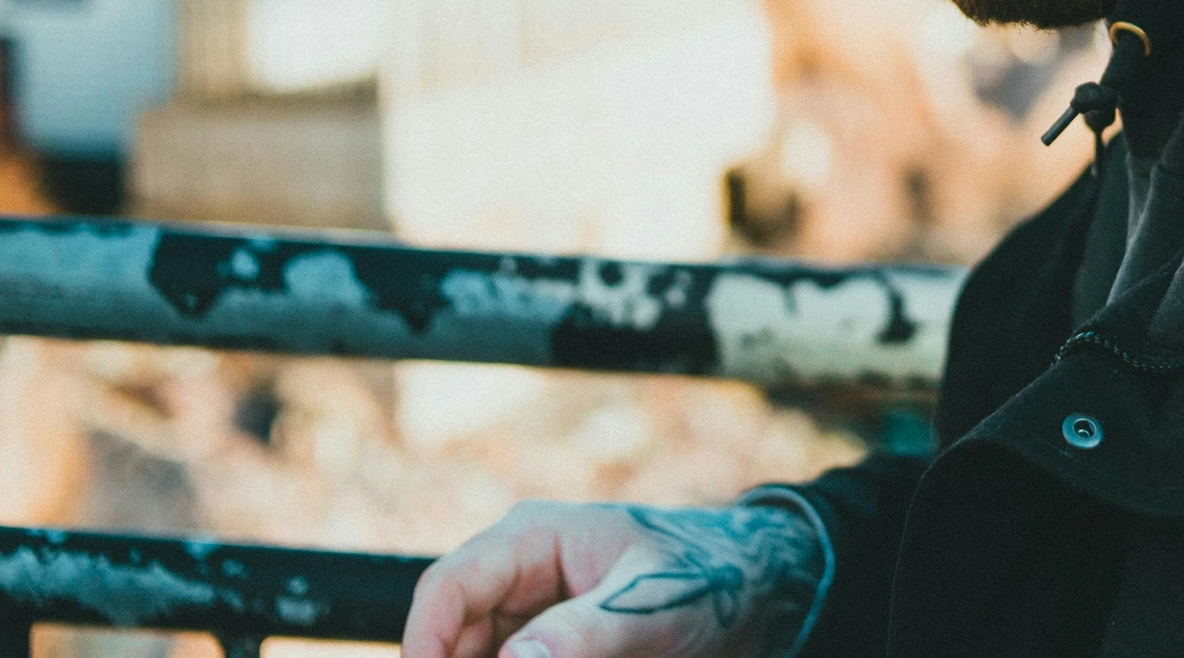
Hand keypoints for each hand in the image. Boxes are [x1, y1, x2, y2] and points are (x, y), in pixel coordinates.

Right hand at [402, 500, 827, 657]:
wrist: (756, 586)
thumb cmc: (711, 577)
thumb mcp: (653, 606)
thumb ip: (586, 633)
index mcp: (533, 537)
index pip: (448, 588)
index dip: (426, 645)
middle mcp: (520, 569)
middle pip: (455, 634)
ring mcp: (532, 608)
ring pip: (483, 652)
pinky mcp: (550, 640)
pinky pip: (517, 657)